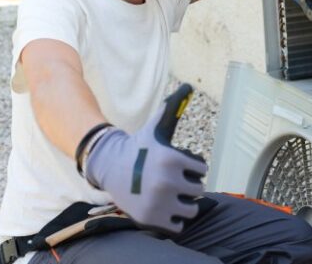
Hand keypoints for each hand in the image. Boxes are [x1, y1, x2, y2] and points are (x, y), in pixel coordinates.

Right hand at [85, 86, 206, 233]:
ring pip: (191, 210)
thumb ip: (173, 108)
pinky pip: (177, 226)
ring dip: (184, 204)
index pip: (202, 170)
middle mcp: (167, 181)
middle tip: (173, 182)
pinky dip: (173, 220)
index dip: (192, 168)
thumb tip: (188, 86)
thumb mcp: (156, 127)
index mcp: (173, 159)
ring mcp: (159, 202)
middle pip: (198, 190)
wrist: (109, 166)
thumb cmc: (139, 147)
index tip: (180, 166)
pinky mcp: (151, 219)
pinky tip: (164, 208)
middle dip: (188, 186)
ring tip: (171, 196)